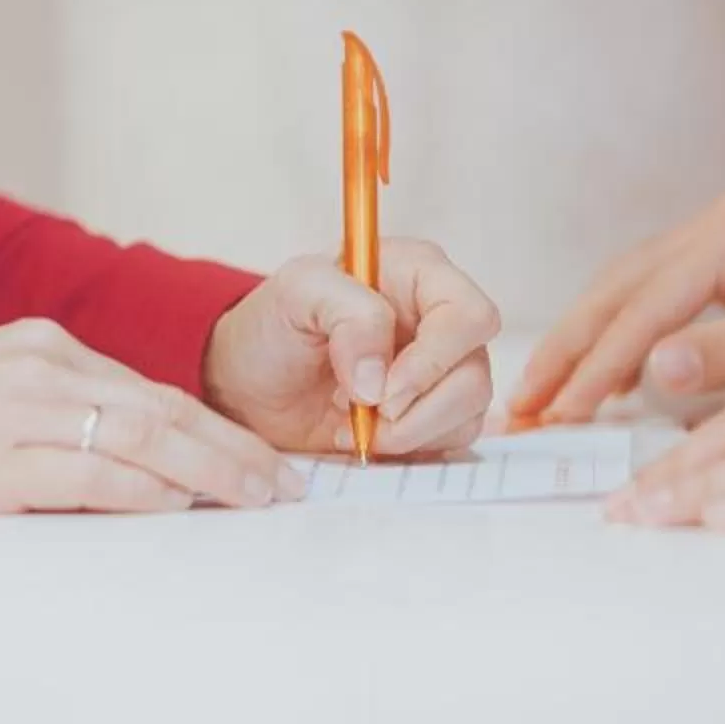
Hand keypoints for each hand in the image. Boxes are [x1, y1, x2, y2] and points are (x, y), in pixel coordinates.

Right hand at [0, 319, 303, 513]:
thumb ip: (54, 408)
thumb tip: (123, 451)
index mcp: (43, 348)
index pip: (150, 389)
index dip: (212, 427)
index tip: (257, 456)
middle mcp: (41, 369)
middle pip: (162, 409)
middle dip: (232, 450)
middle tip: (283, 485)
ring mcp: (19, 413)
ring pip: (139, 438)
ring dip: (208, 470)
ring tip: (254, 500)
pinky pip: (84, 475)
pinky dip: (138, 489)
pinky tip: (176, 506)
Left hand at [204, 239, 502, 455]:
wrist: (249, 382)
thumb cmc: (273, 324)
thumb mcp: (297, 293)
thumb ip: (348, 315)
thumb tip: (380, 379)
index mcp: (420, 274)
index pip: (469, 316)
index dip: (435, 360)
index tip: (383, 392)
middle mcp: (440, 322)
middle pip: (474, 374)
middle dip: (418, 408)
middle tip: (362, 414)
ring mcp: (441, 371)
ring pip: (468, 413)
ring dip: (407, 432)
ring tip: (351, 421)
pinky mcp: (433, 414)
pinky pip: (449, 440)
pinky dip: (405, 448)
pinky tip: (360, 433)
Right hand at [513, 192, 724, 427]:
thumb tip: (655, 370)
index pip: (646, 305)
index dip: (597, 364)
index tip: (561, 415)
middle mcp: (722, 225)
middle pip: (617, 287)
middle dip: (566, 347)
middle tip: (518, 406)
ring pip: (629, 289)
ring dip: (584, 341)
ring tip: (541, 396)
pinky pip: (657, 296)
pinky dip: (621, 335)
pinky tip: (605, 376)